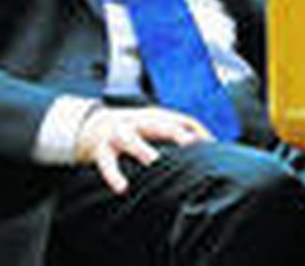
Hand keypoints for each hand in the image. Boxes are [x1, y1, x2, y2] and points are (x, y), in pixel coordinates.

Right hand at [75, 104, 211, 193]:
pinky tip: (122, 187)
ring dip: (141, 148)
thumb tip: (210, 146)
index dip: (197, 131)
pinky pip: (107, 163)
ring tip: (152, 160)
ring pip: (130, 139)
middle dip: (175, 132)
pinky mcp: (102, 150)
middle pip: (159, 124)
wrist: (93, 126)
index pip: (181, 119)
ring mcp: (119, 134)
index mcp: (155, 117)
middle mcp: (138, 123)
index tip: (211, 145)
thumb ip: (179, 133)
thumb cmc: (135, 129)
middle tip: (190, 143)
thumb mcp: (157, 125)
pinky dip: (114, 175)